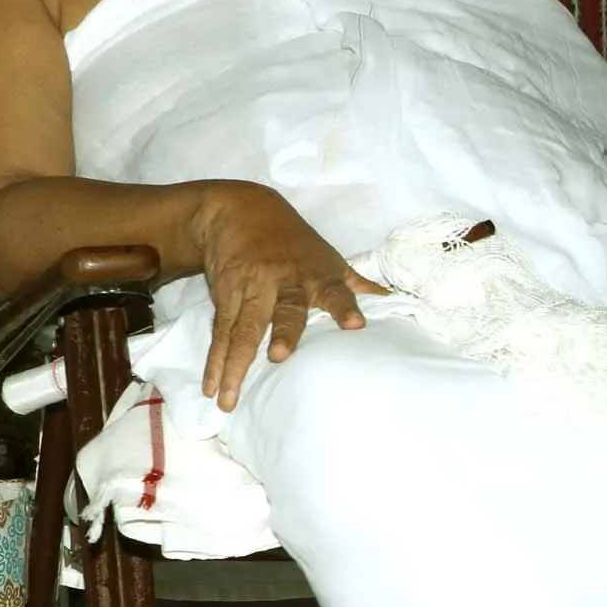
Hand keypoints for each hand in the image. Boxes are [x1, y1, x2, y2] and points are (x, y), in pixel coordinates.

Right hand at [189, 183, 383, 409]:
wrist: (238, 210)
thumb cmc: (293, 242)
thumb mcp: (327, 256)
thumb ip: (355, 283)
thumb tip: (392, 298)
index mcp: (318, 275)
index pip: (336, 291)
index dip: (345, 307)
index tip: (355, 325)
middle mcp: (285, 282)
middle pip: (284, 311)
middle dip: (282, 332)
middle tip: (279, 356)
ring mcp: (252, 289)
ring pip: (243, 329)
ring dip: (235, 363)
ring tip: (230, 396)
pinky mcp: (225, 296)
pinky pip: (221, 333)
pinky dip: (216, 361)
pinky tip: (213, 388)